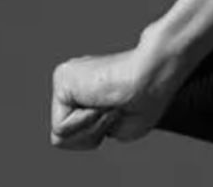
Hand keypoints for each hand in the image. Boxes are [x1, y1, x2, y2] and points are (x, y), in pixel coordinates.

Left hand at [49, 33, 191, 150]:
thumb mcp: (117, 128)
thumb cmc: (145, 99)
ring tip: (107, 103)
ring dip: (90, 128)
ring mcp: (65, 79)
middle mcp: (72, 85)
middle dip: (91, 133)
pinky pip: (60, 127)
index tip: (120, 110)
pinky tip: (99, 100)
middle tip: (113, 108)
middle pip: (64, 138)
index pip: (75, 136)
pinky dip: (84, 123)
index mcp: (85, 94)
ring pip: (59, 136)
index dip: (99, 134)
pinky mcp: (62, 76)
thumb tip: (61, 133)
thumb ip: (89, 131)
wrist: (152, 74)